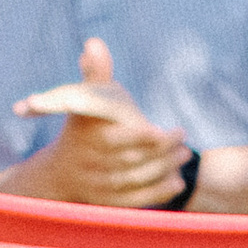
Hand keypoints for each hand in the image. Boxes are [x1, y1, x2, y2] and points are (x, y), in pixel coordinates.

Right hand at [10, 38, 192, 207]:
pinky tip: (177, 181)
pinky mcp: (111, 204)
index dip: (141, 137)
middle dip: (161, 150)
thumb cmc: (83, 128)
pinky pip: (138, 200)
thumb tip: (94, 43)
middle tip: (183, 137)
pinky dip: (159, 192)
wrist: (62, 173)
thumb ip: (94, 74)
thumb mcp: (84, 100)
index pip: (115, 141)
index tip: (161, 130)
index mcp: (85, 138)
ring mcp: (100, 187)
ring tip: (184, 154)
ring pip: (137, 179)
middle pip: (131, 160)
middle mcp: (91, 165)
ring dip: (165, 168)